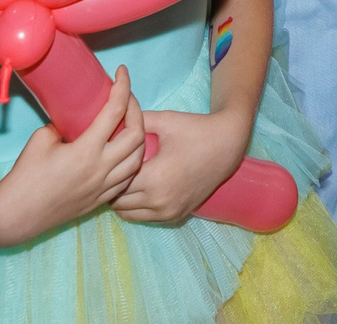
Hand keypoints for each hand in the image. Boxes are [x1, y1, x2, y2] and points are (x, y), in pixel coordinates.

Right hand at [0, 67, 145, 246]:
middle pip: (137, 134)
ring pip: (138, 159)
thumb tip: (75, 121)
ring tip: (129, 123)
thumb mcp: (41, 139)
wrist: (16, 215)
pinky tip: (123, 152)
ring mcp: (103, 188)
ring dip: (139, 137)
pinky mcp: (100, 200)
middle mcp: (101, 170)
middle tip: (126, 98)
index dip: (123, 86)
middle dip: (137, 110)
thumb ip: (64, 125)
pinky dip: (132, 160)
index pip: (116, 111)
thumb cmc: (25, 176)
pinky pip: (127, 178)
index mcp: (86, 151)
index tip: (122, 72)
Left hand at [113, 106, 250, 224]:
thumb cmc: (195, 130)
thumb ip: (136, 120)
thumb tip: (114, 117)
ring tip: (125, 181)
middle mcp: (159, 200)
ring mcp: (168, 211)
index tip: (109, 160)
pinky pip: (145, 218)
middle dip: (113, 186)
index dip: (109, 170)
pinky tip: (140, 190)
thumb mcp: (165, 120)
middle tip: (113, 171)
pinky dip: (138, 207)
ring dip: (123, 200)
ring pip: (129, 214)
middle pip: (118, 202)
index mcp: (153, 178)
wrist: (228, 145)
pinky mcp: (176, 215)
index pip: (115, 182)